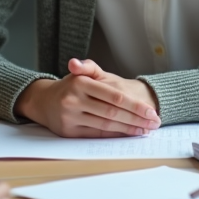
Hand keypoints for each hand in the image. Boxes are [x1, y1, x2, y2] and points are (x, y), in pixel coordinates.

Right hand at [14, 58, 160, 137]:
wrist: (44, 102)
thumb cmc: (70, 87)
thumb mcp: (80, 73)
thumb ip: (88, 67)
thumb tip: (75, 63)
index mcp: (80, 83)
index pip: (114, 97)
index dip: (134, 106)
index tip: (151, 112)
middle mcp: (73, 100)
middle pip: (113, 113)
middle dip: (137, 119)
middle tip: (154, 123)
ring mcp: (70, 117)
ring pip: (106, 125)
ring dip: (128, 129)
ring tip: (145, 130)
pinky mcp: (68, 131)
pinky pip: (96, 134)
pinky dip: (114, 135)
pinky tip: (127, 133)